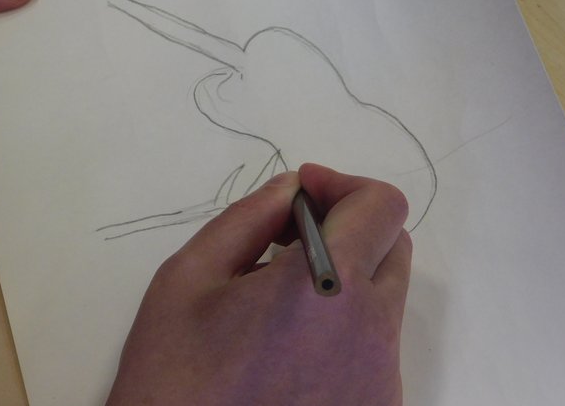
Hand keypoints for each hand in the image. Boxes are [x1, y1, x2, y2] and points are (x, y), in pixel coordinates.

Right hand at [107, 163, 411, 405]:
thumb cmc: (172, 379)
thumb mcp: (188, 278)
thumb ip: (248, 217)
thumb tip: (291, 191)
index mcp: (327, 288)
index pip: (382, 206)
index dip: (343, 184)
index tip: (303, 194)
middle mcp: (371, 333)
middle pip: (392, 246)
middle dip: (347, 226)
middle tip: (288, 239)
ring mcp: (380, 378)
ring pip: (383, 296)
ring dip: (345, 276)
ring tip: (280, 296)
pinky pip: (375, 343)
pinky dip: (344, 323)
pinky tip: (290, 342)